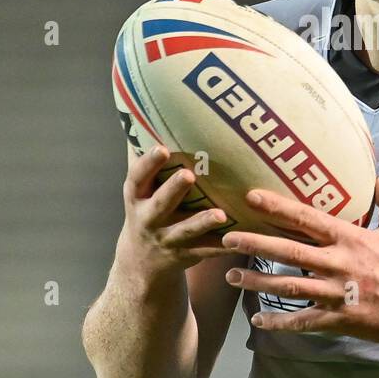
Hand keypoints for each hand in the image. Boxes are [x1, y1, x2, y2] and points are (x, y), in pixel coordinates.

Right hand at [118, 144, 234, 270]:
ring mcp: (167, 239)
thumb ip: (142, 157)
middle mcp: (149, 219)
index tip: (162, 147)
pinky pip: (207, 250)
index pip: (138, 177)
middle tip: (189, 175)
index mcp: (137, 197)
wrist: (141, 263)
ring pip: (186, 231)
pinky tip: (241, 239)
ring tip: (221, 214)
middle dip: (173, 190)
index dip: (148, 163)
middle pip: (160, 204)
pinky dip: (223, 245)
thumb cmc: (145, 210)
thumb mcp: (138, 189)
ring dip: (202, 222)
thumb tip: (139, 114)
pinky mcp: (187, 255)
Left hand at [220, 178, 378, 343]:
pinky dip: (279, 323)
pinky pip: (303, 322)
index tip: (251, 196)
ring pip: (288, 286)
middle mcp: (338, 263)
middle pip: (288, 250)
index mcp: (350, 238)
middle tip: (226, 237)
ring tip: (232, 277)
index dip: (277, 206)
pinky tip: (258, 321)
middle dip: (255, 242)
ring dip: (257, 282)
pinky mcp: (339, 319)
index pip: (307, 217)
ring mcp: (336, 293)